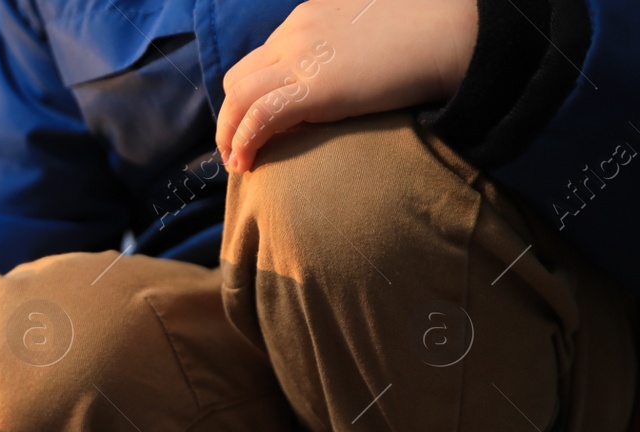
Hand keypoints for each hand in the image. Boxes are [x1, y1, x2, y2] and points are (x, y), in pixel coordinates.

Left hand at [215, 0, 477, 171]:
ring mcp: (301, 59)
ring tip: (237, 163)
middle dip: (231, 116)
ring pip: (239, 99)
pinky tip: (246, 163)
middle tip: (237, 147)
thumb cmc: (425, 35)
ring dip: (229, 134)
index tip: (252, 124)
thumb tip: (342, 79)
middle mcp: (295, 34)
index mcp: (307, 18)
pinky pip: (259, 117)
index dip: (251, 96)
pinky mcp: (315, 88)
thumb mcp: (370, 33)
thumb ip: (344, 50)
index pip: (261, 59)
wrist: (453, 32)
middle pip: (239, 79)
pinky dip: (244, 141)